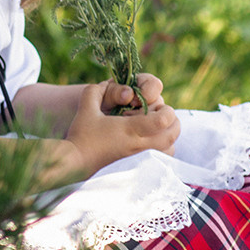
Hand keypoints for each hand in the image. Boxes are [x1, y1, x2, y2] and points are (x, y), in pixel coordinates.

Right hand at [62, 81, 178, 178]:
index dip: (166, 111)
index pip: (162, 120)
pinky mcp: (139, 166)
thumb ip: (97, 90)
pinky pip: (163, 159)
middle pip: (172, 134)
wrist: (76, 162)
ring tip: (157, 128)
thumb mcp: (86, 107)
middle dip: (173, 121)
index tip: (158, 107)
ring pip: (170, 148)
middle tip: (161, 114)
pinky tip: (150, 141)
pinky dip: (164, 149)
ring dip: (169, 135)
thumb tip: (110, 83)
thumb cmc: (81, 134)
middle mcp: (139, 145)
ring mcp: (140, 158)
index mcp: (129, 129)